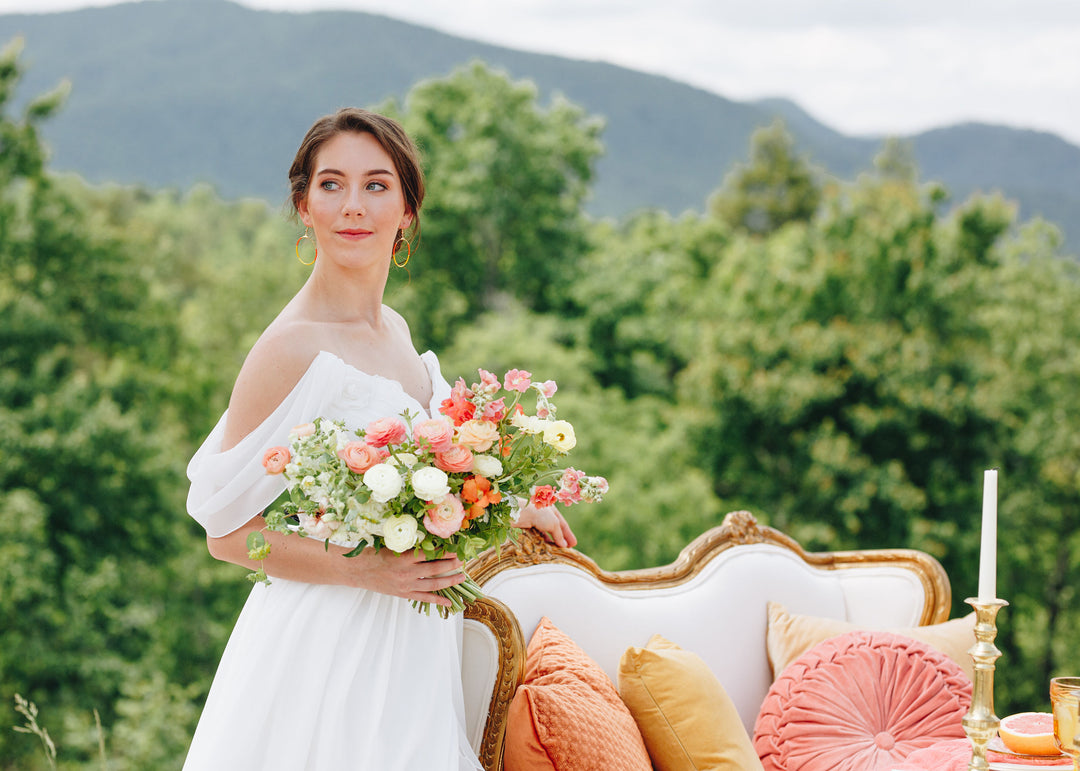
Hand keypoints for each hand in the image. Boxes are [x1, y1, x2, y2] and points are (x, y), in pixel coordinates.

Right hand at [340, 548, 465, 607]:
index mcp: (405, 557)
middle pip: (435, 568)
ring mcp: (406, 585)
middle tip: (463, 561)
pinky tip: (448, 601)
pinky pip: (424, 598)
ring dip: (449, 581)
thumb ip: (410, 545)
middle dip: (452, 564)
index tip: (457, 548)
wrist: (358, 571)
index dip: (446, 551)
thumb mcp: (393, 546)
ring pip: (433, 584)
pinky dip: (437, 600)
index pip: (431, 553)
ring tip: (461, 577)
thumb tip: (430, 540)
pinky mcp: (404, 594)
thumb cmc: (374, 555)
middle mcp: (407, 572)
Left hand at [514, 502, 576, 548]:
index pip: (562, 524)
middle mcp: (542, 515)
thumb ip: (559, 534)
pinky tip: (545, 549)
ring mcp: (533, 522)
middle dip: (560, 539)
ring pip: (544, 534)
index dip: (568, 534)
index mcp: (551, 509)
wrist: (517, 513)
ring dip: (551, 543)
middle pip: (554, 529)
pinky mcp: (525, 528)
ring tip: (557, 552)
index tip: (573, 544)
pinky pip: (535, 537)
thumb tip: (564, 545)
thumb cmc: (538, 514)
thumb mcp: (554, 523)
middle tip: (566, 549)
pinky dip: (541, 543)